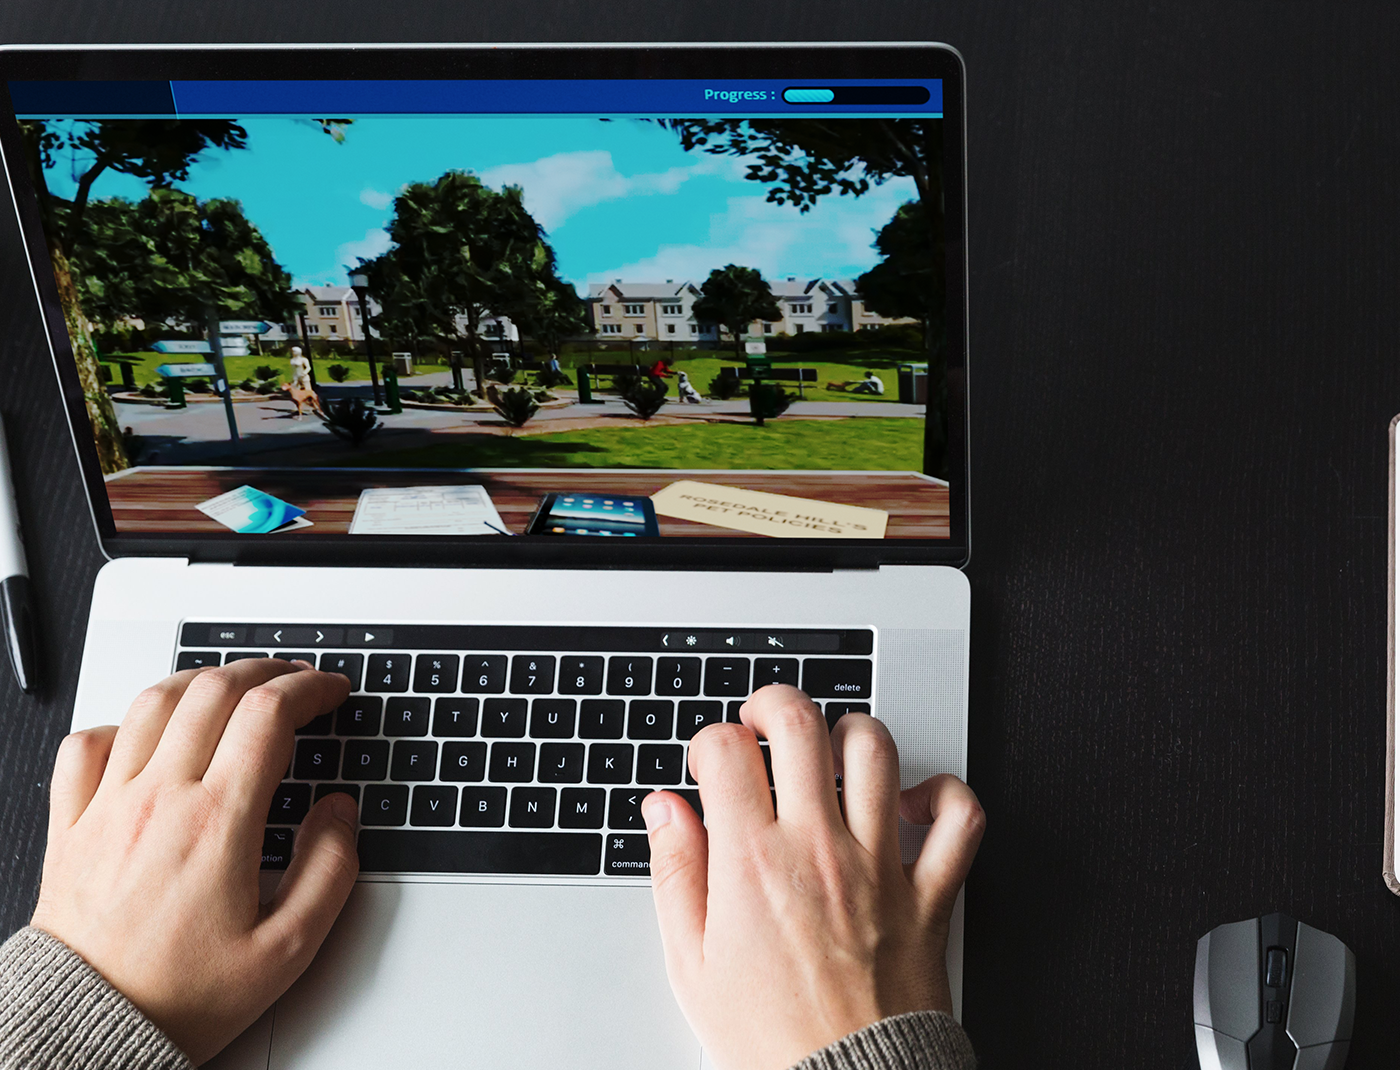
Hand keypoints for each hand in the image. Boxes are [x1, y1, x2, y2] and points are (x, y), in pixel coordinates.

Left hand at [31, 659, 358, 1063]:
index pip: (268, 713)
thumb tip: (339, 813)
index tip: (330, 692)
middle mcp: (159, 800)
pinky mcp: (72, 824)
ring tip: (231, 687)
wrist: (91, 1030)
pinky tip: (146, 735)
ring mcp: (109, 806)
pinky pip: (86, 744)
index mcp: (216, 822)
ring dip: (202, 680)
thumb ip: (329, 871)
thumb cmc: (180, 996)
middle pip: (214, 690)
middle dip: (265, 671)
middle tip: (293, 681)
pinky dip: (121, 723)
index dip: (310, 688)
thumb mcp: (286, 950)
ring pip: (152, 702)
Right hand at [643, 685, 983, 1069]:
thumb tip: (665, 812)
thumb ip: (675, 874)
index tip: (712, 763)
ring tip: (830, 753)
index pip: (725, 750)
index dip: (709, 741)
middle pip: (800, 724)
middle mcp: (817, 849)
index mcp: (752, 863)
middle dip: (774, 703)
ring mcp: (879, 865)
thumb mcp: (692, 965)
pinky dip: (942, 796)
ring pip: (875, 750)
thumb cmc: (770, 1041)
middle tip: (764, 720)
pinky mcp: (929, 893)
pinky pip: (959, 819)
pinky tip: (909, 802)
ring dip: (849, 733)